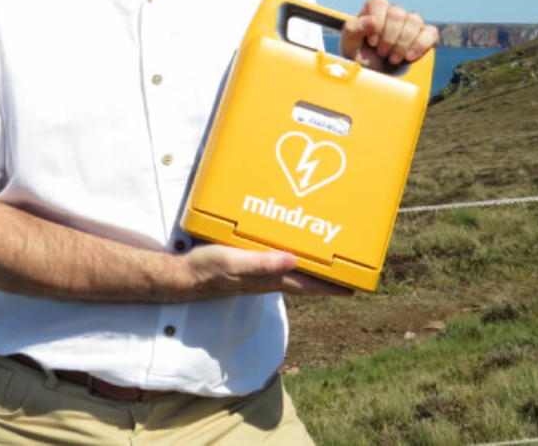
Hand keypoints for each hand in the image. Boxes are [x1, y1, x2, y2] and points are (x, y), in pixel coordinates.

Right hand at [180, 244, 353, 298]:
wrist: (183, 278)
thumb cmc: (207, 269)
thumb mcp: (233, 262)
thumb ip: (261, 263)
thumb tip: (293, 261)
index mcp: (269, 278)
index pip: (308, 284)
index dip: (331, 286)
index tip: (355, 287)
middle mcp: (268, 279)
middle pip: (305, 281)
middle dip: (326, 279)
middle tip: (347, 272)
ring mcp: (258, 276)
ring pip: (292, 273)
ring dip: (310, 270)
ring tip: (325, 260)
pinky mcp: (247, 268)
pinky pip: (275, 265)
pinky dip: (288, 260)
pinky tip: (286, 251)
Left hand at [339, 0, 437, 69]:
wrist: (374, 75)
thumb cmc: (359, 56)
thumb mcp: (348, 44)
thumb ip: (353, 29)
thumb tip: (371, 21)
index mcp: (373, 10)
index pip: (378, 3)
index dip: (376, 23)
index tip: (371, 41)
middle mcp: (393, 13)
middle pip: (397, 13)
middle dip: (388, 38)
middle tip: (381, 53)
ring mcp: (410, 23)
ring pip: (414, 20)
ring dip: (402, 43)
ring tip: (392, 58)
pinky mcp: (424, 35)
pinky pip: (431, 32)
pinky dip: (420, 45)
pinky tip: (409, 57)